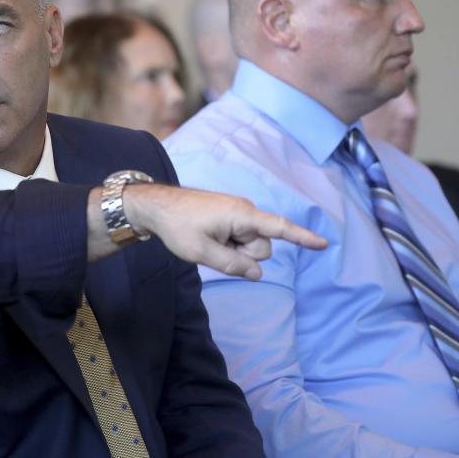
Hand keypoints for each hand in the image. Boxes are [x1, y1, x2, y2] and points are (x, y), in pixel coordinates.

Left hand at [86, 184, 326, 279]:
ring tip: (208, 239)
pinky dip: (228, 245)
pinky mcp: (232, 217)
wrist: (156, 206)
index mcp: (241, 215)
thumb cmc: (177, 226)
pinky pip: (240, 240)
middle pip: (262, 248)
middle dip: (244, 255)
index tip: (324, 244)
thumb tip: (258, 274)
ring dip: (234, 250)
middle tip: (212, 246)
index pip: (278, 228)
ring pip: (251, 247)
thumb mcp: (202, 252)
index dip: (302, 237)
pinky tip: (209, 238)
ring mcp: (239, 214)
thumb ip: (233, 265)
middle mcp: (245, 211)